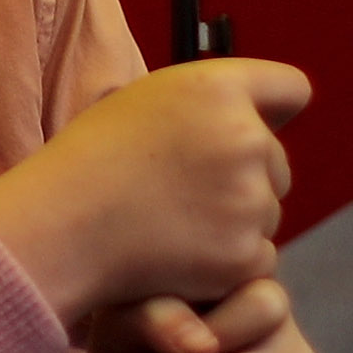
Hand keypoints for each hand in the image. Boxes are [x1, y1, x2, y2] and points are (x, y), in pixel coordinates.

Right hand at [0, 58, 309, 327]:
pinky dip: (228, 264)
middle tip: (180, 192)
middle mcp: (246, 138)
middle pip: (275, 162)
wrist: (61, 226)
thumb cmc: (94, 159)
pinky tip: (179, 256)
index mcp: (218, 88)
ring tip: (170, 223)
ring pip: (267, 213)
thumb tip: (278, 115)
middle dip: (243, 178)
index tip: (257, 127)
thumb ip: (212, 101)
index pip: (291, 89)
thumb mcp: (147, 99)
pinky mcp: (245, 254)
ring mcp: (250, 200)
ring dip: (234, 222)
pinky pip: (258, 258)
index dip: (275, 110)